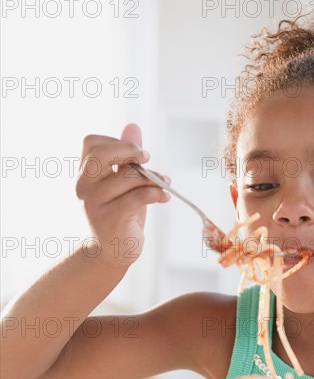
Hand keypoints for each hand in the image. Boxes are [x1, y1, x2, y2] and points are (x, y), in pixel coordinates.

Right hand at [75, 123, 170, 268]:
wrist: (113, 252)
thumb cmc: (120, 214)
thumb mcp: (124, 184)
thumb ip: (126, 157)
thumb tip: (133, 126)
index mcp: (85, 174)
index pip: (91, 143)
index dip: (116, 142)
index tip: (135, 154)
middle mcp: (84, 187)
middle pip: (102, 154)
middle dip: (130, 151)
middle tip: (147, 158)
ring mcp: (95, 203)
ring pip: (128, 177)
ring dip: (153, 177)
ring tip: (165, 183)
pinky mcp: (112, 218)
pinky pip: (138, 197)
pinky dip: (156, 193)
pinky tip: (165, 197)